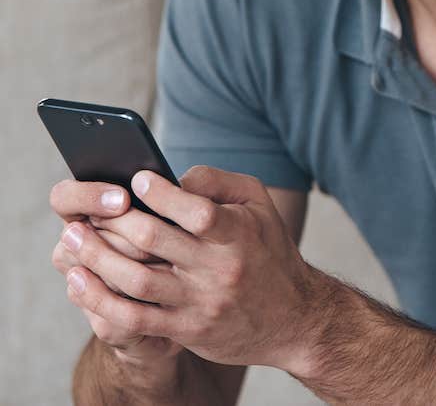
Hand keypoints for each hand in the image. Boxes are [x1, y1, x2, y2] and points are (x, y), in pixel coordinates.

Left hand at [59, 166, 323, 371]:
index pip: (196, 211)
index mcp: (239, 233)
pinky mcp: (186, 330)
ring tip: (72, 237)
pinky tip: (79, 282)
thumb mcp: (259, 204)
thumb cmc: (269, 250)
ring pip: (136, 280)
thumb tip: (174, 176)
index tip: (136, 179)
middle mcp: (219, 268)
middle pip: (153, 241)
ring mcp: (200, 303)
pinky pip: (134, 318)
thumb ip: (218, 182)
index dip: (162, 193)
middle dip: (114, 220)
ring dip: (96, 257)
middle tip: (88, 207)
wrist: (293, 317)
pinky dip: (100, 300)